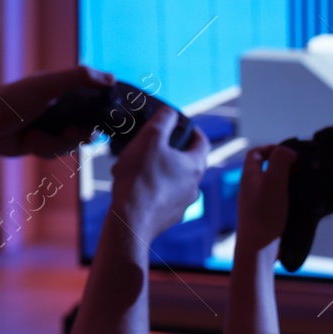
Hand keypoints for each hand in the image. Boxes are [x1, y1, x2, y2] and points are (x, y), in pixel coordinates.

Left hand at [0, 66, 115, 156]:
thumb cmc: (12, 101)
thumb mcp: (48, 85)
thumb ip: (79, 78)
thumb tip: (112, 78)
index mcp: (64, 87)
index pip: (95, 95)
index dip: (105, 108)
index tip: (109, 119)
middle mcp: (61, 105)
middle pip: (89, 125)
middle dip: (81, 134)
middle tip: (70, 133)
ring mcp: (52, 125)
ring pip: (73, 143)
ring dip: (56, 144)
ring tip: (35, 138)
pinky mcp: (42, 142)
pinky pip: (57, 152)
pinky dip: (44, 149)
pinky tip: (29, 143)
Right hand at [108, 107, 209, 235]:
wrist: (130, 220)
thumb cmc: (141, 178)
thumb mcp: (150, 138)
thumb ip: (163, 120)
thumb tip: (170, 113)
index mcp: (194, 166)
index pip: (202, 142)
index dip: (193, 130)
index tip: (182, 124)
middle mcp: (194, 187)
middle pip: (187, 162)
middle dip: (171, 151)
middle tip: (154, 144)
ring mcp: (182, 205)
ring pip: (173, 181)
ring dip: (160, 171)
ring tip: (138, 166)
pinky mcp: (168, 218)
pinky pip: (162, 198)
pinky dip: (152, 189)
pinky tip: (134, 186)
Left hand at [234, 144, 296, 256]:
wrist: (258, 248)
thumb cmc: (265, 214)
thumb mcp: (274, 180)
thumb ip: (281, 160)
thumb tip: (289, 151)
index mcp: (249, 176)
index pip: (255, 153)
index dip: (271, 148)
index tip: (289, 153)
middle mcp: (250, 188)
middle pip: (264, 168)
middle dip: (283, 165)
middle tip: (300, 168)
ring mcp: (256, 203)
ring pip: (271, 185)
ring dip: (287, 181)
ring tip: (303, 183)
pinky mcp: (264, 217)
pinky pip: (276, 200)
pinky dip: (288, 197)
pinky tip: (299, 202)